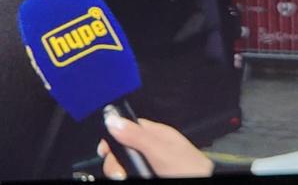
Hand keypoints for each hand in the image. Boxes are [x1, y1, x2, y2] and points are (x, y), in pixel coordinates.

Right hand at [97, 115, 213, 179]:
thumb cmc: (192, 169)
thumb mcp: (161, 150)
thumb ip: (137, 135)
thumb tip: (113, 120)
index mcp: (156, 134)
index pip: (126, 128)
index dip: (112, 138)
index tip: (104, 150)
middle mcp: (152, 149)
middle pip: (122, 150)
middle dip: (117, 162)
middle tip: (120, 172)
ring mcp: (152, 165)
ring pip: (126, 166)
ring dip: (122, 172)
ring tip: (127, 177)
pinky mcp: (150, 174)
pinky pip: (133, 173)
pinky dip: (130, 175)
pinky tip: (135, 178)